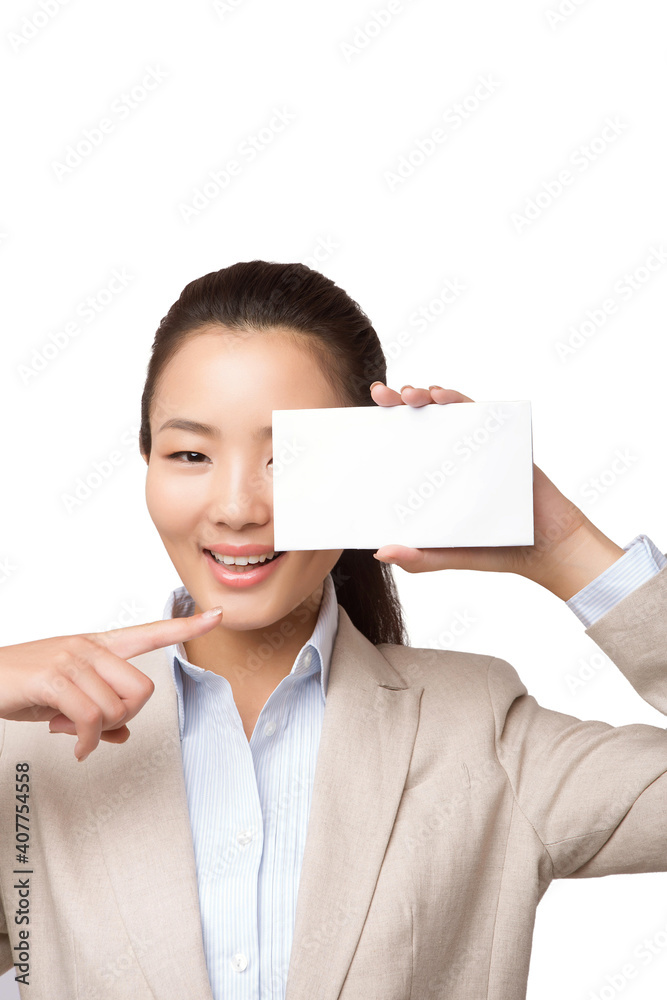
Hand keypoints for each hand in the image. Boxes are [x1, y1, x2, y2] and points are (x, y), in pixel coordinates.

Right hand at [0, 607, 223, 760]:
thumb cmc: (21, 687)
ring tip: (71, 730)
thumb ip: (98, 713)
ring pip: (117, 708)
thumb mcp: (64, 700)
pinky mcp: (55, 679)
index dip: (187, 625)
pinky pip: (92, 720)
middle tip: (95, 727)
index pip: (151, 632)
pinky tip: (74, 745)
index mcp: (98, 646)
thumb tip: (123, 734)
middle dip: (124, 718)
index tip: (217, 615)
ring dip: (96, 732)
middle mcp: (90, 647)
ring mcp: (72, 659)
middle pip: (143, 689)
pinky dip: (87, 743)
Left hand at [369, 382, 619, 593]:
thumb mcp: (447, 557)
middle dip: (398, 403)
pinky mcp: (500, 440)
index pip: (402, 447)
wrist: (545, 550)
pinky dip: (459, 400)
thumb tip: (381, 552)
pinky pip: (478, 413)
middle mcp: (449, 459)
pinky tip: (441, 396)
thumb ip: (419, 558)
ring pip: (445, 411)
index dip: (382, 430)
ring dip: (426, 395)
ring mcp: (474, 447)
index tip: (363, 418)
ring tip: (409, 393)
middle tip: (381, 396)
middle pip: (419, 421)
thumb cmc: (494, 552)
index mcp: (432, 480)